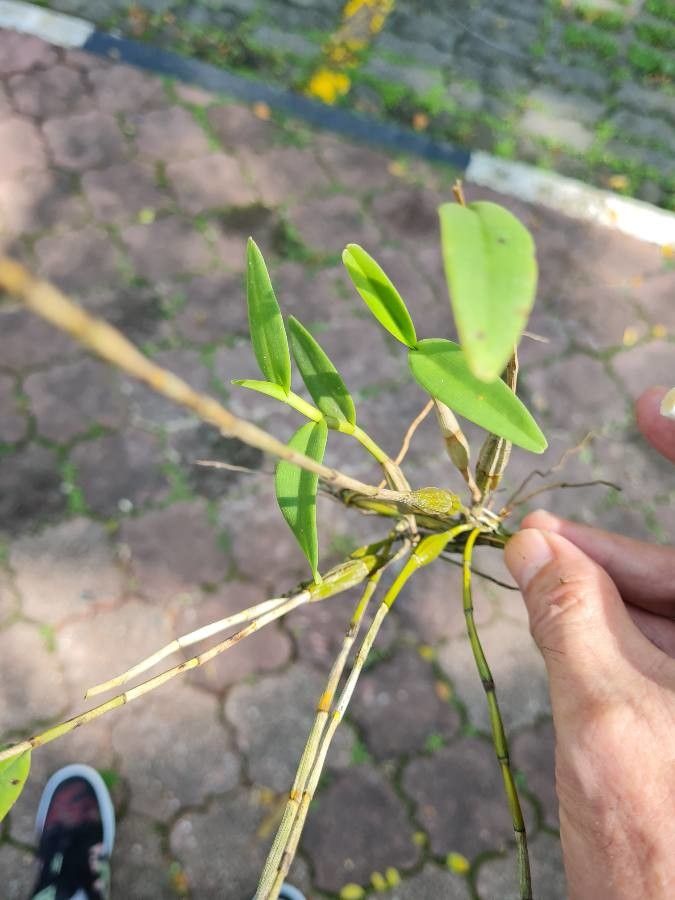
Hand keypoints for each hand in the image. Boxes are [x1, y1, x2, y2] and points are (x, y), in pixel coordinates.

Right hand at [504, 386, 674, 898]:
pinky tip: (564, 618)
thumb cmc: (661, 849)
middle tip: (536, 535)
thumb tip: (533, 544)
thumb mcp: (604, 719)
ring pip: (671, 613)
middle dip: (612, 550)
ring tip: (535, 571)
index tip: (644, 407)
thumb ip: (569, 619)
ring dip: (602, 591)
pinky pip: (664, 653)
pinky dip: (613, 633)